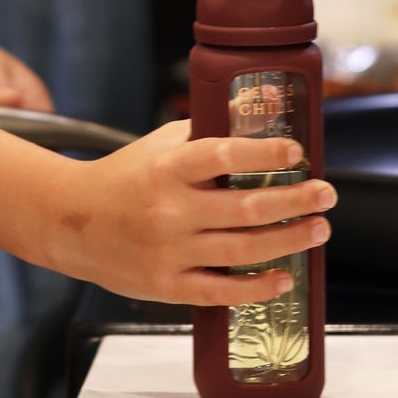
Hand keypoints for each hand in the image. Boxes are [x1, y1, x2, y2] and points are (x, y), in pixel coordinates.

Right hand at [55, 121, 335, 305]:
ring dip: (289, 240)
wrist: (72, 222)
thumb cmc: (125, 176)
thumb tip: (263, 106)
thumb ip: (207, 130)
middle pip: (245, 208)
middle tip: (326, 193)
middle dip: (295, 201)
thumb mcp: (162, 143)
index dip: (264, 154)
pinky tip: (284, 276)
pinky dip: (256, 287)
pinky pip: (221, 291)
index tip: (296, 151)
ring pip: (242, 249)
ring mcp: (169, 251)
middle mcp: (170, 209)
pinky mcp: (167, 286)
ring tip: (318, 228)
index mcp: (169, 167)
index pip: (223, 155)